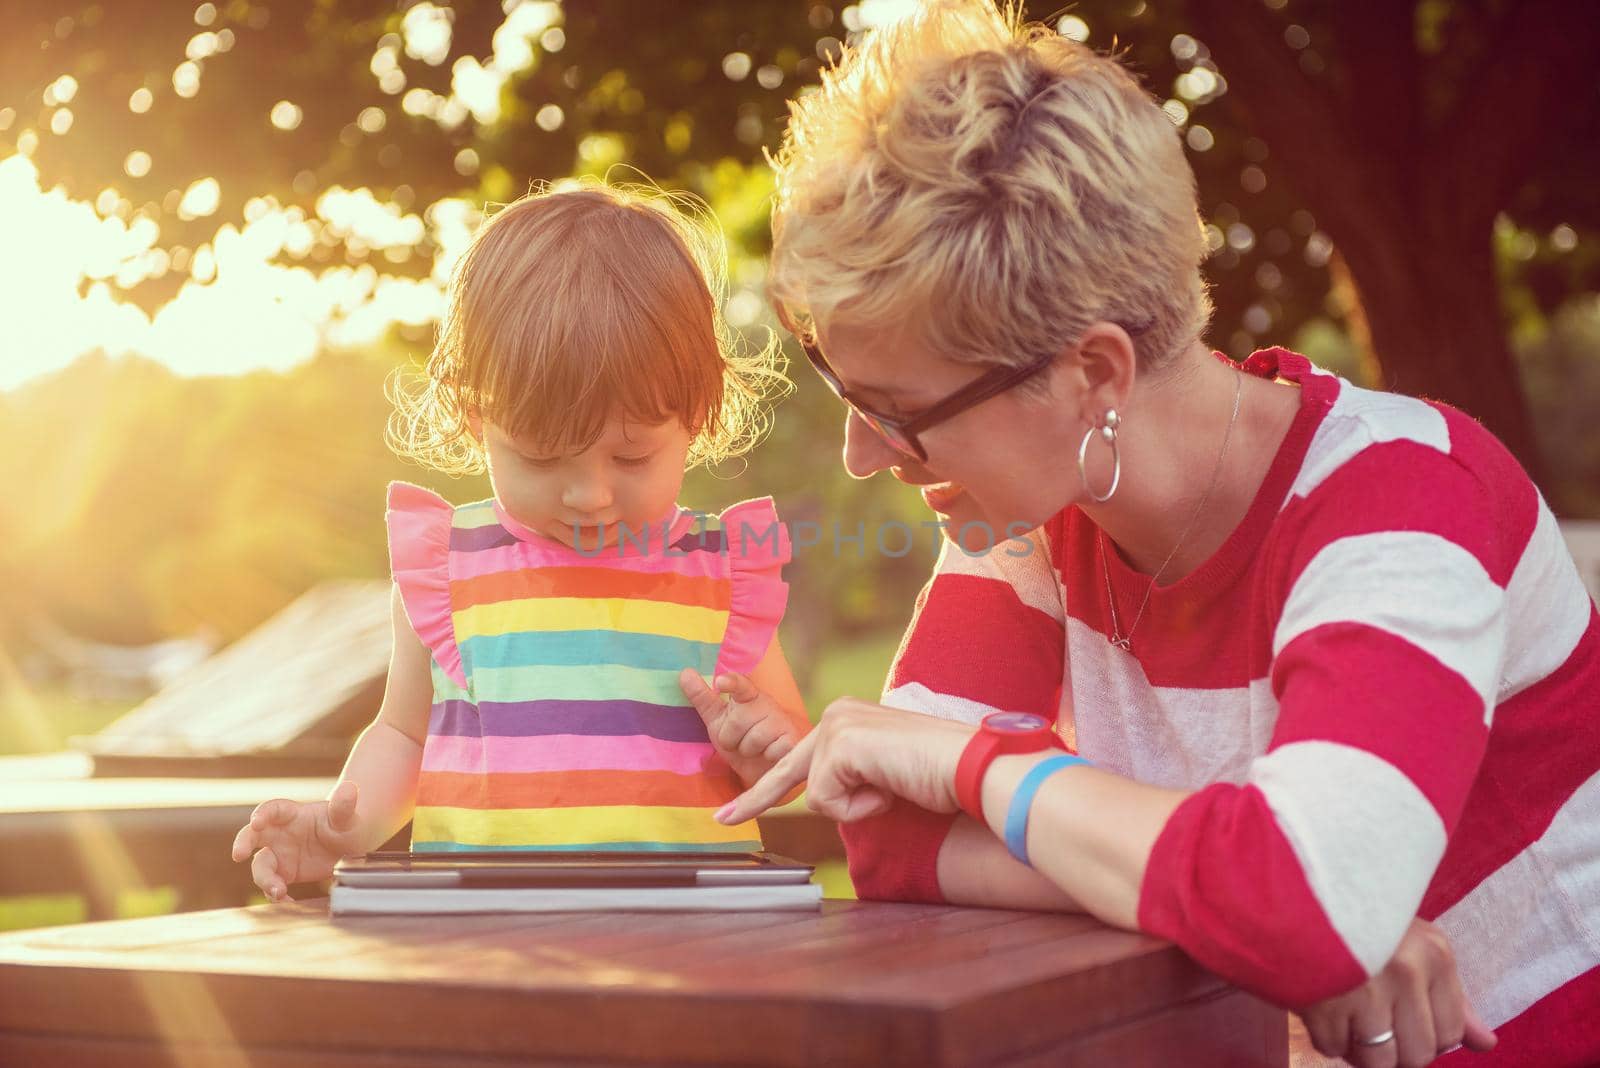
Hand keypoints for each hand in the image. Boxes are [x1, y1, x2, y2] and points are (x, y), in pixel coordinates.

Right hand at [230, 781, 364, 901]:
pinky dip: (276, 895)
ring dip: (265, 879)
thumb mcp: (347, 817)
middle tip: (238, 855)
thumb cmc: (347, 824)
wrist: (352, 846)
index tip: (256, 822)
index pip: (273, 809)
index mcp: (293, 814)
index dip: (262, 814)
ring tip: (280, 891)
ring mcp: (280, 854)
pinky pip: (272, 885)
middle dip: (243, 843)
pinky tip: (288, 902)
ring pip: (261, 866)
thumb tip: (350, 788)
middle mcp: (281, 833)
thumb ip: (344, 806)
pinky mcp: (285, 873)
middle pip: (253, 836)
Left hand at [679, 668, 806, 786]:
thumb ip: (703, 698)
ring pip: (752, 740)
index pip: (740, 685)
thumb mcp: (718, 719)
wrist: (766, 766)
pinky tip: (770, 754)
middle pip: (736, 722)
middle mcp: (766, 704)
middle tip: (738, 741)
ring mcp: (781, 721)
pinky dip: (766, 757)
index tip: (720, 683)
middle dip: (731, 739)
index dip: (731, 683)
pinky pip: (771, 750)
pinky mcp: (792, 740)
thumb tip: (684, 672)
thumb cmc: (741, 738)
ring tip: (754, 749)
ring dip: (747, 751)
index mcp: (748, 696)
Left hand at [715, 697, 974, 824]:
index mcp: (847, 717)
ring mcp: (837, 724)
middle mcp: (837, 712)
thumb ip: (851, 779)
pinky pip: (827, 799)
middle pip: (788, 773)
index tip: (733, 811)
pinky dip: (860, 806)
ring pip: (814, 794)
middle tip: (723, 821)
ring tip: (891, 787)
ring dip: (854, 806)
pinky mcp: (841, 743)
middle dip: (756, 799)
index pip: (797, 760)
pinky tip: (889, 786)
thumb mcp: (884, 776)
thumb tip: (819, 798)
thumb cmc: (938, 776)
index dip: (764, 790)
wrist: (970, 767)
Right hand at [1299, 918, 1496, 1066]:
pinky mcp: (1322, 1002)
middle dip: (1394, 1049)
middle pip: (1416, 1056)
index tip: (1403, 1016)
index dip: (1426, 1036)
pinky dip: (1327, 1037)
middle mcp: (1405, 973)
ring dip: (1360, 1050)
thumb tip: (1487, 1044)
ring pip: (1377, 1061)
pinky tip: (1323, 1007)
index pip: (1449, 1034)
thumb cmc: (1362, 921)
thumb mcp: (1416, 946)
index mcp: (1433, 956)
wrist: (1294, 892)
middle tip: (1373, 1021)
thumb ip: (1453, 999)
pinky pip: (1333, 1048)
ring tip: (1348, 1019)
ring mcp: (1363, 991)